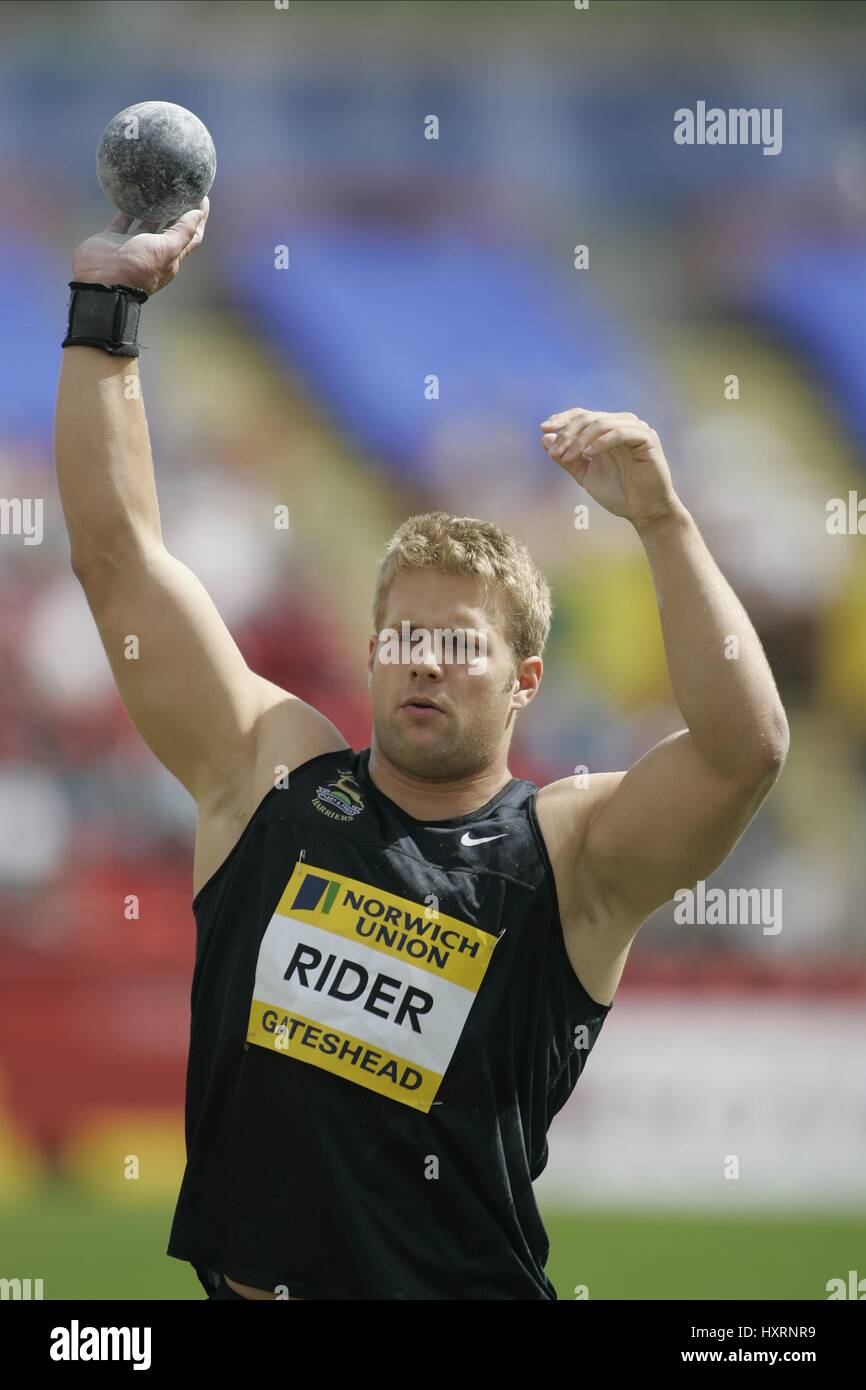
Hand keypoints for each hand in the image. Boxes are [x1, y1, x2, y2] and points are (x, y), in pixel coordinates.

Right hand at [71, 196, 208, 296]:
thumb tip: (198, 214)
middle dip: (178, 210)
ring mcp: (133, 244)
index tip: (202, 196)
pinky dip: (127, 208)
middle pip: (171, 227)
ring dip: (154, 208)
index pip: (192, 235)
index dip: (199, 218)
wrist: (101, 280)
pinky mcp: (113, 239)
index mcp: (171, 257)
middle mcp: (153, 251)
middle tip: (182, 188)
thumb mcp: (166, 250)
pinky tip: (131, 194)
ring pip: (146, 223)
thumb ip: (182, 233)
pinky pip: (122, 220)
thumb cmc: (138, 267)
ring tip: (159, 188)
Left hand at [540, 407, 679, 527]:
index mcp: (607, 430)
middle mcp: (622, 424)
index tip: (543, 428)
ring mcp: (636, 429)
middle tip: (555, 453)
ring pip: (601, 424)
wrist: (644, 512)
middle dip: (567, 434)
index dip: (562, 419)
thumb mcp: (585, 475)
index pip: (582, 415)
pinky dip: (601, 442)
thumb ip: (567, 458)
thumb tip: (544, 438)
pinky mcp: (647, 438)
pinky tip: (588, 454)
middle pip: (588, 418)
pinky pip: (620, 433)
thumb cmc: (618, 493)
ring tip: (567, 457)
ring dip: (580, 440)